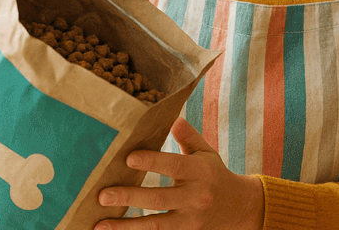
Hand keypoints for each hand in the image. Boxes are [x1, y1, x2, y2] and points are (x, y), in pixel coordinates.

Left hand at [95, 118, 263, 229]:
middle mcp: (196, 196)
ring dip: (126, 226)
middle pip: (159, 198)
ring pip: (156, 224)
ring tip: (100, 224)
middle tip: (102, 195)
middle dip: (129, 197)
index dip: (151, 161)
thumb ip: (189, 137)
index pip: (173, 165)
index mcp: (200, 171)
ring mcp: (191, 220)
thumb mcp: (206, 153)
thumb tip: (173, 119)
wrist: (239, 208)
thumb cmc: (214, 175)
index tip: (127, 158)